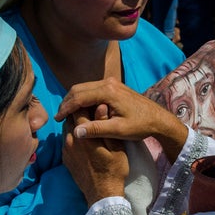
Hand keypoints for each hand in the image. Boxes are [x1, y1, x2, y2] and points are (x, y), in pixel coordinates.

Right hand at [56, 78, 188, 161]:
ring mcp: (112, 83)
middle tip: (59, 117)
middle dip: (66, 103)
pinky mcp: (114, 86)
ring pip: (84, 88)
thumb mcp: (119, 131)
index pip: (78, 97)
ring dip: (73, 100)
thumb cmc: (141, 125)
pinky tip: (80, 111)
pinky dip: (82, 98)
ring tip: (66, 115)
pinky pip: (92, 89)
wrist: (158, 119)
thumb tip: (76, 132)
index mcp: (108, 92)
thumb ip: (97, 129)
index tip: (57, 120)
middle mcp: (109, 83)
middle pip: (78, 89)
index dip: (65, 109)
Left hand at [62, 105, 128, 205]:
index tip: (94, 100)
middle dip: (79, 111)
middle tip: (91, 108)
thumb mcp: (116, 146)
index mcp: (84, 135)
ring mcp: (65, 150)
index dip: (86, 102)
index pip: (78, 109)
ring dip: (75, 122)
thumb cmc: (114, 170)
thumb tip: (100, 105)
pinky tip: (84, 136)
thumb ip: (105, 125)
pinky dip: (73, 134)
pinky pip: (66, 139)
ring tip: (88, 122)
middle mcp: (70, 140)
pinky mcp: (65, 158)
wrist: (102, 194)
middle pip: (70, 117)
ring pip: (66, 128)